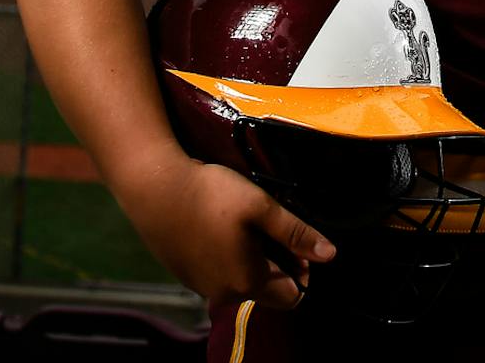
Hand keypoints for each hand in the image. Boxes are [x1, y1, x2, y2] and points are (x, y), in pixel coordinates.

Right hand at [129, 157, 334, 309]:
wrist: (154, 187)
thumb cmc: (211, 195)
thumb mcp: (261, 207)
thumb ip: (296, 233)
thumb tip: (330, 255)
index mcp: (249, 282)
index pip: (292, 297)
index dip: (301, 270)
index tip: (293, 240)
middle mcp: (225, 294)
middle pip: (266, 289)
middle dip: (275, 262)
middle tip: (266, 225)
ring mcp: (201, 286)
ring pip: (241, 280)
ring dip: (249, 257)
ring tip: (241, 222)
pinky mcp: (184, 274)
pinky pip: (218, 273)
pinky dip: (225, 255)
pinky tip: (218, 226)